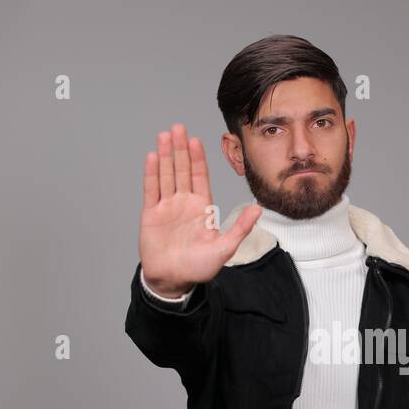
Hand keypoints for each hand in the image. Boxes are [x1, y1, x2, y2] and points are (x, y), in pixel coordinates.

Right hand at [138, 122, 261, 297]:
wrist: (173, 280)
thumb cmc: (199, 267)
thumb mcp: (225, 248)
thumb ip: (240, 228)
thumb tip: (258, 209)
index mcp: (201, 207)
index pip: (200, 176)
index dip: (198, 158)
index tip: (197, 140)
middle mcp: (184, 203)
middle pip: (182, 170)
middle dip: (180, 149)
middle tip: (178, 128)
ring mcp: (166, 206)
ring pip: (166, 175)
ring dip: (166, 155)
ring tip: (165, 135)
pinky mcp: (151, 214)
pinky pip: (151, 189)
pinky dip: (152, 173)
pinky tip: (153, 157)